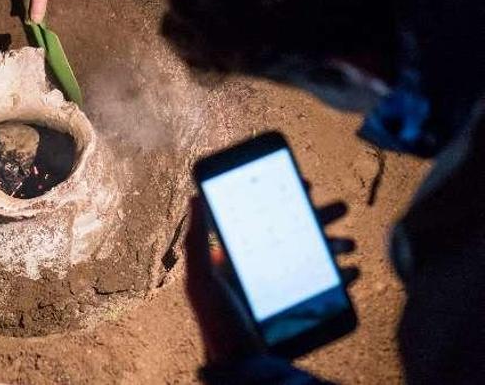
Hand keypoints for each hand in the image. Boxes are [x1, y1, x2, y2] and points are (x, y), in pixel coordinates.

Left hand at [184, 196, 357, 364]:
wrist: (243, 369)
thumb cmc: (217, 327)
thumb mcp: (201, 282)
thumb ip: (197, 241)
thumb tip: (196, 197)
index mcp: (238, 258)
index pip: (264, 219)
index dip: (284, 199)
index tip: (304, 184)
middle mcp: (262, 270)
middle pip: (296, 233)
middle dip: (319, 217)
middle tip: (341, 207)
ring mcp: (284, 290)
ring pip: (315, 256)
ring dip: (336, 244)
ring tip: (350, 241)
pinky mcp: (301, 309)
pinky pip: (327, 286)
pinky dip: (343, 275)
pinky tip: (353, 271)